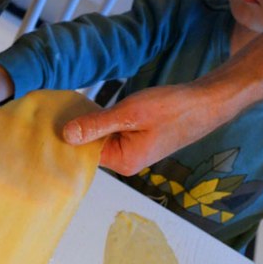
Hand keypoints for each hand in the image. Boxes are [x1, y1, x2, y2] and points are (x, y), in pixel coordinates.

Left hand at [61, 82, 208, 175]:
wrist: (206, 102)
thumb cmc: (174, 108)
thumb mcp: (130, 113)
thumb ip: (97, 125)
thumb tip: (66, 136)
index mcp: (124, 161)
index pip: (84, 152)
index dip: (70, 134)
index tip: (56, 115)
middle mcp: (127, 161)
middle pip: (91, 145)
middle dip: (82, 126)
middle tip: (68, 104)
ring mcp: (133, 151)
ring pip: (102, 136)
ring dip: (95, 120)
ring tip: (85, 102)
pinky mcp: (138, 139)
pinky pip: (114, 131)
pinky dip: (108, 118)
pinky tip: (106, 105)